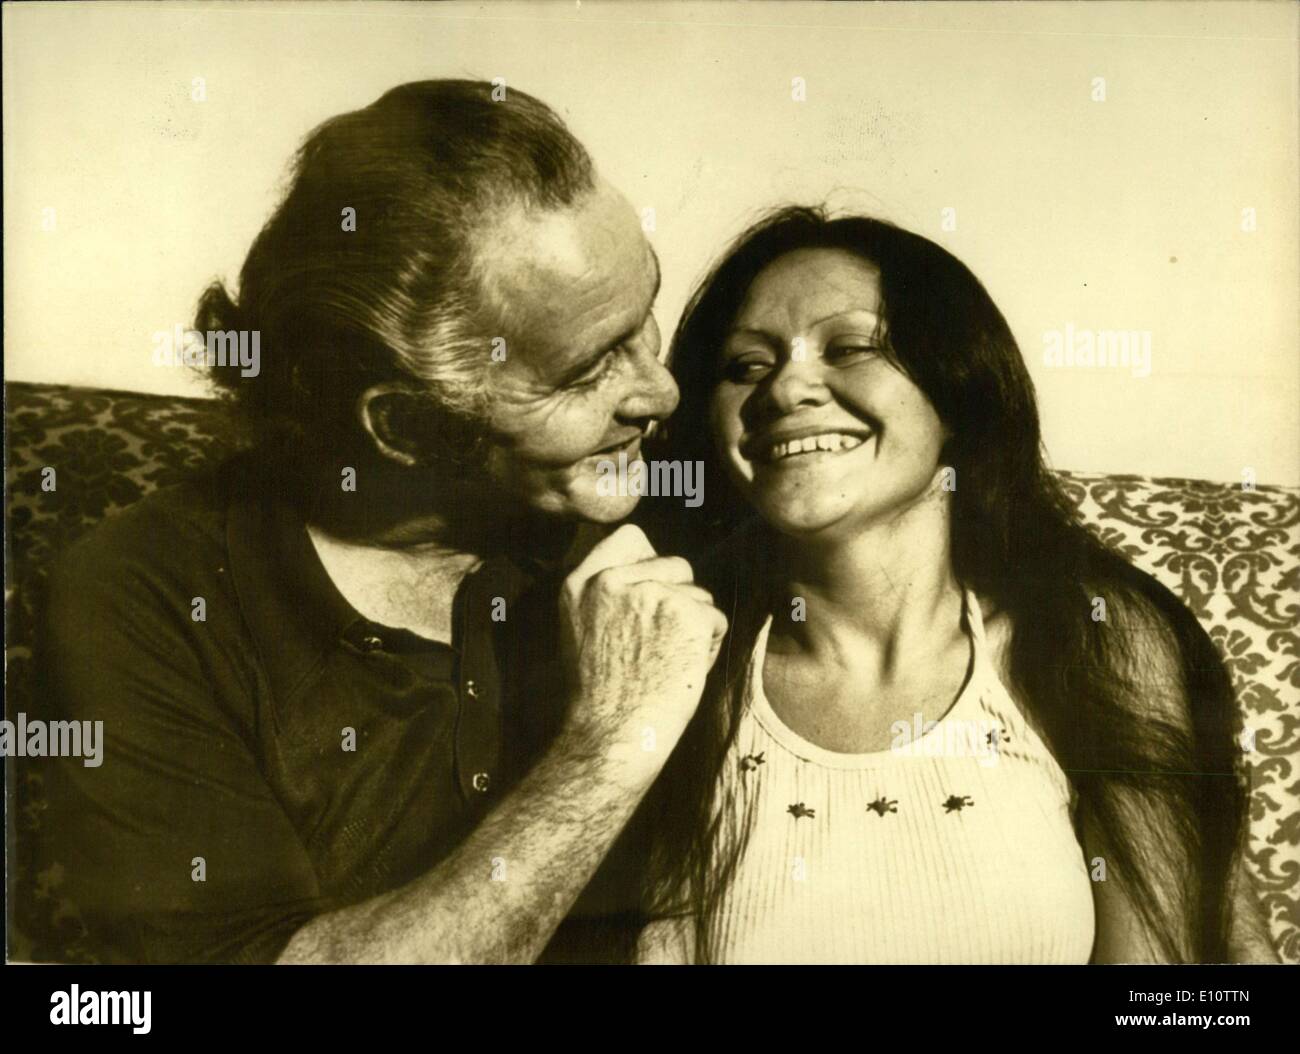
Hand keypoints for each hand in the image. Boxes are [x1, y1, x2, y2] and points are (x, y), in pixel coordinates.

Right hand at [557, 524, 727, 784]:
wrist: (611, 734)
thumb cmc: (600, 695)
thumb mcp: (580, 630)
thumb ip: (608, 593)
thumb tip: (653, 568)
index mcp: (582, 582)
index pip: (632, 537)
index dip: (652, 563)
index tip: (650, 593)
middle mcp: (614, 579)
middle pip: (676, 565)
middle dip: (679, 598)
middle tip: (658, 643)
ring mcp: (652, 593)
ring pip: (699, 594)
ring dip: (695, 626)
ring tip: (667, 662)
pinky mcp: (688, 613)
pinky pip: (716, 619)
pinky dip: (710, 646)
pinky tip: (683, 670)